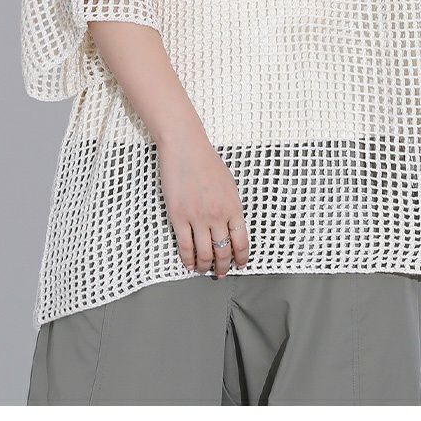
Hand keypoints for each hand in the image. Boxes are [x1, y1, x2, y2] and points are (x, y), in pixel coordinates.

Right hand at [157, 124, 248, 276]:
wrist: (185, 148)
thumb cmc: (207, 161)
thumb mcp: (229, 184)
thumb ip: (231, 206)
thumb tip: (231, 226)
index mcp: (233, 207)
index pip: (241, 242)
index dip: (241, 258)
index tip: (240, 265)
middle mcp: (217, 215)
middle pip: (223, 251)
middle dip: (224, 266)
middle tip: (222, 272)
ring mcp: (198, 218)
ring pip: (204, 254)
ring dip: (206, 267)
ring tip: (205, 270)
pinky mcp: (179, 217)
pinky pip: (185, 246)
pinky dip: (188, 260)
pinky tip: (189, 264)